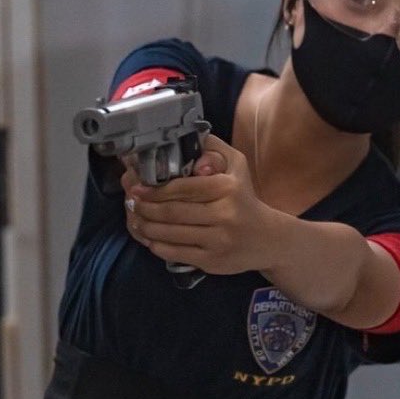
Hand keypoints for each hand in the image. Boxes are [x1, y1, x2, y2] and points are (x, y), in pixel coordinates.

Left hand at [119, 133, 280, 276]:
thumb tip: (185, 137)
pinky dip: (157, 245)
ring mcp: (217, 241)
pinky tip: (150, 238)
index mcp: (227, 189)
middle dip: (145, 208)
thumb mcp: (237, 166)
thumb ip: (212, 148)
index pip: (182, 188)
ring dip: (146, 227)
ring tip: (136, 219)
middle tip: (132, 203)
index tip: (137, 187)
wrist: (268, 239)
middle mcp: (223, 215)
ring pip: (170, 234)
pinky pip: (176, 253)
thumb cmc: (245, 198)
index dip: (154, 189)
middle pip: (172, 212)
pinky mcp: (212, 261)